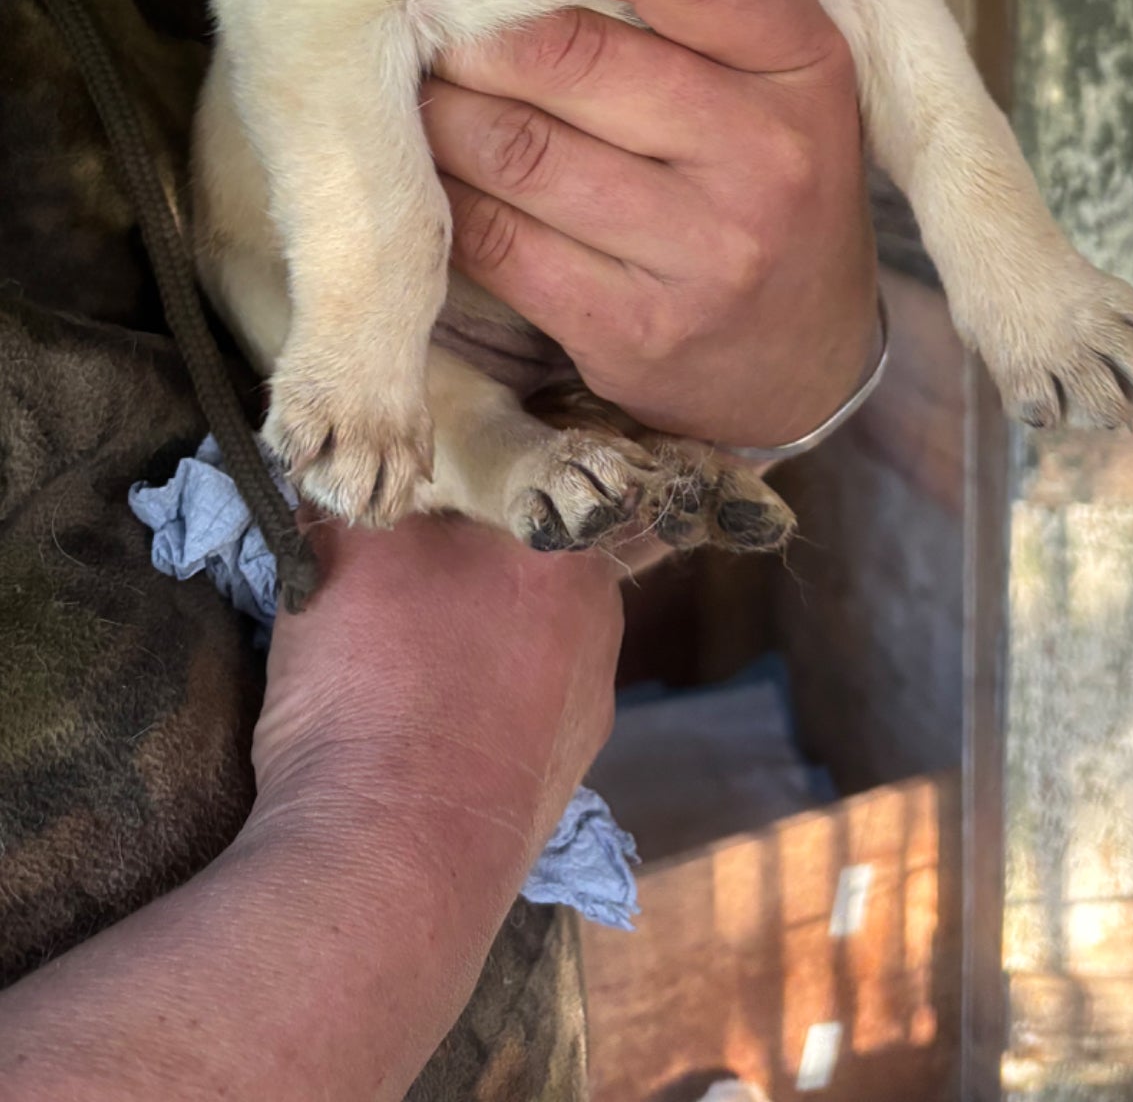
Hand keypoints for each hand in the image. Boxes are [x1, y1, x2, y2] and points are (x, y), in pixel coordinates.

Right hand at [0, 517, 620, 1101]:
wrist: (389, 863)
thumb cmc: (373, 684)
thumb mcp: (343, 555)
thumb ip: (356, 496)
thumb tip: (337, 463)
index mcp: (564, 548)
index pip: (523, 476)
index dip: (463, 476)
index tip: (416, 487)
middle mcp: (600, 620)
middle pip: (526, 560)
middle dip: (468, 561)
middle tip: (399, 571)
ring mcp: (589, 707)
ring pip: (527, 640)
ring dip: (474, 638)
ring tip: (400, 658)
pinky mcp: (561, 780)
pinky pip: (518, 714)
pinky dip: (477, 709)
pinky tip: (423, 724)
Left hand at [412, 0, 878, 449]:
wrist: (804, 355)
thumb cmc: (764, 170)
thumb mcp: (769, 69)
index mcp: (803, 57)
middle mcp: (768, 153)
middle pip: (569, 52)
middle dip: (468, 28)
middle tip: (418, 14)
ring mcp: (708, 251)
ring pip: (516, 147)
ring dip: (439, 110)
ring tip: (420, 89)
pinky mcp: (638, 331)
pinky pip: (496, 241)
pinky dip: (444, 195)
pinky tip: (433, 170)